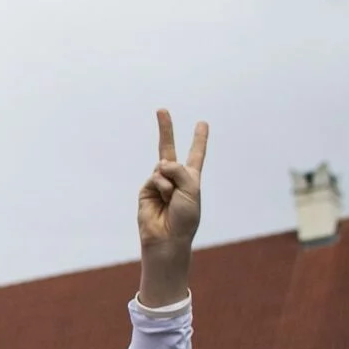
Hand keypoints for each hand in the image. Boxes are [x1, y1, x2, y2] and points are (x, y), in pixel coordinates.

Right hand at [135, 108, 205, 307]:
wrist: (167, 238)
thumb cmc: (186, 218)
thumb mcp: (192, 189)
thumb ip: (180, 170)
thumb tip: (161, 163)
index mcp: (191, 178)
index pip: (196, 154)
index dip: (199, 139)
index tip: (202, 123)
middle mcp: (174, 178)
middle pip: (168, 149)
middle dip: (165, 129)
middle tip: (161, 110)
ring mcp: (158, 183)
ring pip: (163, 167)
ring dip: (171, 182)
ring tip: (173, 200)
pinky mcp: (146, 190)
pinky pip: (155, 178)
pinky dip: (161, 187)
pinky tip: (163, 200)